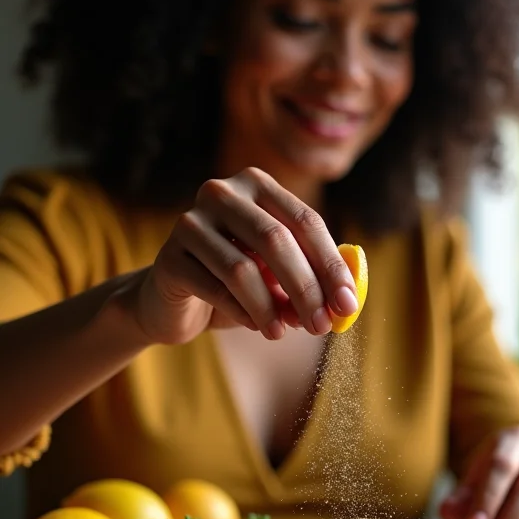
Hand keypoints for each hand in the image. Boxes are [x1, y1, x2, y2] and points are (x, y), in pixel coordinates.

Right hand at [127, 167, 358, 344]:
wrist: (176, 301)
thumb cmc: (239, 284)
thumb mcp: (281, 276)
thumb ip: (314, 276)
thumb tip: (347, 300)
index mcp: (257, 185)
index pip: (305, 222)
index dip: (331, 266)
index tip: (348, 305)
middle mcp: (222, 193)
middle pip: (276, 240)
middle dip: (306, 289)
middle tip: (321, 327)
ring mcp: (190, 222)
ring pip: (243, 269)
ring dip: (271, 308)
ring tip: (283, 333)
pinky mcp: (168, 257)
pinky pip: (215, 289)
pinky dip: (243, 313)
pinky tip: (257, 327)